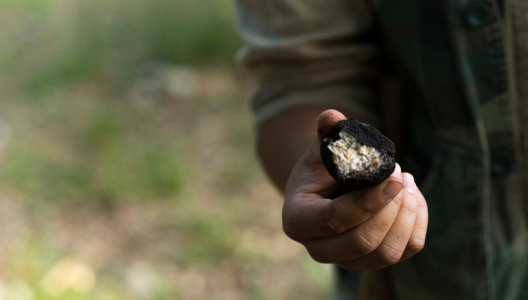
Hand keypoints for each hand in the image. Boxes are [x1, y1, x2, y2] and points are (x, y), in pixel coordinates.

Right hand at [282, 109, 427, 269]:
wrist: (327, 189)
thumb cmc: (322, 167)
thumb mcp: (319, 149)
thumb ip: (326, 134)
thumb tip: (331, 117)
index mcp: (298, 221)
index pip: (334, 221)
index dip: (367, 203)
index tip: (392, 178)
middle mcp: (319, 249)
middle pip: (362, 243)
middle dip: (389, 208)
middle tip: (398, 174)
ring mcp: (347, 261)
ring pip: (387, 253)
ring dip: (406, 215)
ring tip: (405, 181)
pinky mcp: (373, 261)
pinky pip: (406, 251)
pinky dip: (417, 222)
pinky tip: (411, 195)